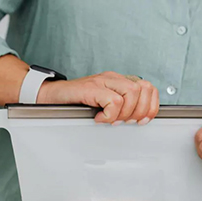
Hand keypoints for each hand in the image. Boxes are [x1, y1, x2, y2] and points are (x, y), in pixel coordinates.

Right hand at [38, 71, 159, 124]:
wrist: (51, 97)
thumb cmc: (77, 103)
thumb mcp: (104, 105)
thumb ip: (122, 109)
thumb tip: (139, 121)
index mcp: (119, 81)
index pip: (149, 88)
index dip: (151, 106)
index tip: (143, 120)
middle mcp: (113, 78)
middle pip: (143, 89)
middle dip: (140, 111)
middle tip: (126, 122)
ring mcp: (102, 81)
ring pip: (131, 92)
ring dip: (125, 112)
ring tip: (112, 119)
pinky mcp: (91, 88)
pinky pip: (113, 100)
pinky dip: (110, 114)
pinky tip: (99, 118)